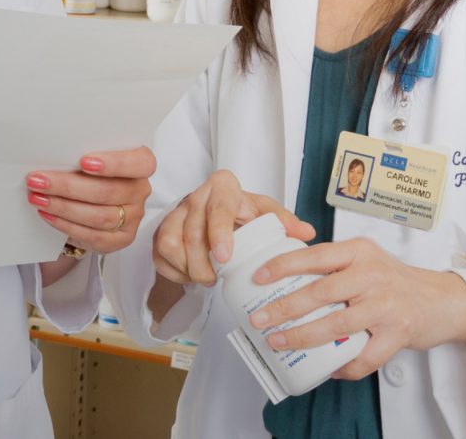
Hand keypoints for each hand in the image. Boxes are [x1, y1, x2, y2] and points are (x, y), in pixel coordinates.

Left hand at [27, 148, 154, 252]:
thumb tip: (51, 156)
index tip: (84, 162)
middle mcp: (139, 191)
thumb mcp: (89, 160)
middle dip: (68, 186)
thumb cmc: (90, 174)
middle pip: (107, 191)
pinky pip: (93, 235)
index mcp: (140, 165)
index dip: (114, 163)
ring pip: (99, 216)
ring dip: (63, 207)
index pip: (140, 163)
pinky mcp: (121, 238)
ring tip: (38, 198)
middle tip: (39, 181)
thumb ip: (81, 156)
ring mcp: (132, 217)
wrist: (90, 204)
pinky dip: (65, 224)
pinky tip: (48, 215)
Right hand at [150, 170, 313, 286]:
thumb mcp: (265, 212)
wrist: (216, 213)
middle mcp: (194, 197)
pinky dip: (176, 272)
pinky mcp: (160, 231)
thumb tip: (305, 233)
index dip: (219, 232)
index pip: (218, 208)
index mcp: (222, 187)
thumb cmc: (243, 213)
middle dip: (203, 263)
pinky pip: (160, 255)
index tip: (225, 257)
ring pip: (170, 244)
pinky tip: (191, 275)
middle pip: (191, 233)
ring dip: (188, 268)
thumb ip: (284, 221)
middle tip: (217, 279)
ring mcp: (174, 214)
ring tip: (206, 278)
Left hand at [247, 238, 465, 377]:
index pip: (315, 256)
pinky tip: (329, 369)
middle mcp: (373, 275)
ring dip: (303, 337)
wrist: (445, 300)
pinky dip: (344, 366)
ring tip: (280, 342)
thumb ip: (335, 265)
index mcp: (360, 252)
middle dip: (284, 307)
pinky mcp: (399, 333)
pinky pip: (365, 357)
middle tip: (259, 319)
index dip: (283, 265)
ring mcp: (387, 305)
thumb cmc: (397, 281)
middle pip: (320, 292)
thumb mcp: (367, 260)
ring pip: (336, 325)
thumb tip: (285, 276)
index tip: (258, 277)